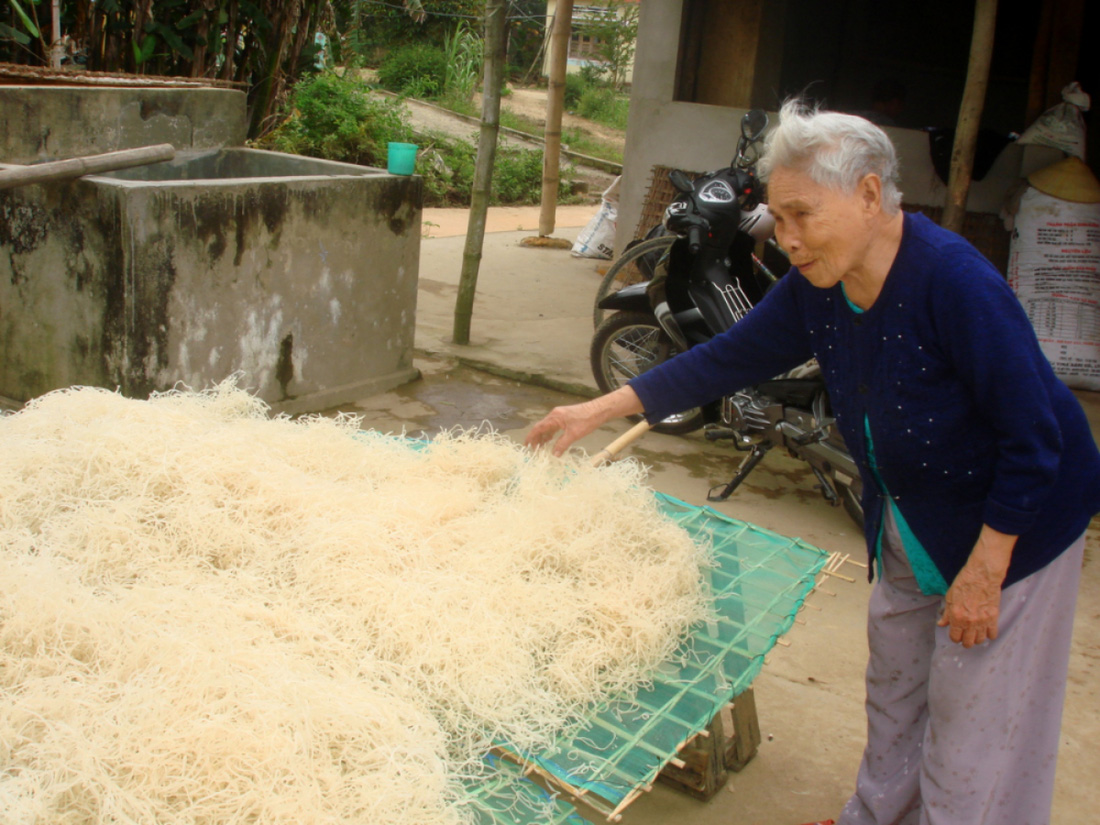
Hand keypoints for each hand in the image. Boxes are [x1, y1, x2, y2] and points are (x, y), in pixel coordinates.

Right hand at [525, 387, 643, 456]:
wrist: (599, 410)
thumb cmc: (587, 420)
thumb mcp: (574, 434)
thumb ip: (562, 444)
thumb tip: (554, 455)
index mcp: (554, 417)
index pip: (538, 428)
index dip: (531, 437)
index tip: (526, 445)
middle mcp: (555, 415)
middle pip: (541, 428)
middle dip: (536, 439)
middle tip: (534, 450)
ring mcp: (560, 415)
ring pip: (548, 427)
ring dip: (543, 437)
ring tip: (541, 448)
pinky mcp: (566, 417)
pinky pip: (554, 427)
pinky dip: (551, 434)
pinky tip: (551, 441)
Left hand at [937, 525, 1015, 647]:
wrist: (982, 575)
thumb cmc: (964, 583)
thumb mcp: (950, 597)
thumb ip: (946, 614)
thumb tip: (941, 624)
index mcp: (956, 617)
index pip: (954, 637)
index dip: (954, 637)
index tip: (956, 634)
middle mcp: (969, 622)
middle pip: (968, 642)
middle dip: (965, 641)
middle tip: (965, 635)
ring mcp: (982, 621)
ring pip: (980, 640)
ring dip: (977, 638)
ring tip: (975, 632)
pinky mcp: (993, 618)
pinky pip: (993, 634)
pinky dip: (989, 635)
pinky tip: (986, 629)